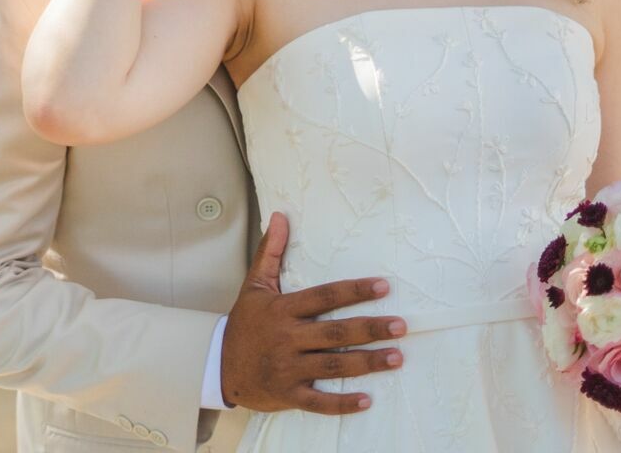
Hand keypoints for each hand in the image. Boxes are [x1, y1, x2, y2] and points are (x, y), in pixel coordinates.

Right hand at [219, 213, 406, 414]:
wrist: (219, 365)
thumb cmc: (244, 324)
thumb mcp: (254, 285)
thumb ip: (270, 252)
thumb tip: (280, 216)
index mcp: (281, 309)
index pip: (323, 297)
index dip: (353, 291)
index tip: (382, 286)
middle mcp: (287, 338)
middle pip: (334, 333)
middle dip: (369, 329)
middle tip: (400, 325)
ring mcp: (288, 368)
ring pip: (333, 366)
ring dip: (367, 363)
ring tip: (396, 357)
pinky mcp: (288, 394)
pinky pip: (318, 401)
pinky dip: (342, 403)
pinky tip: (367, 400)